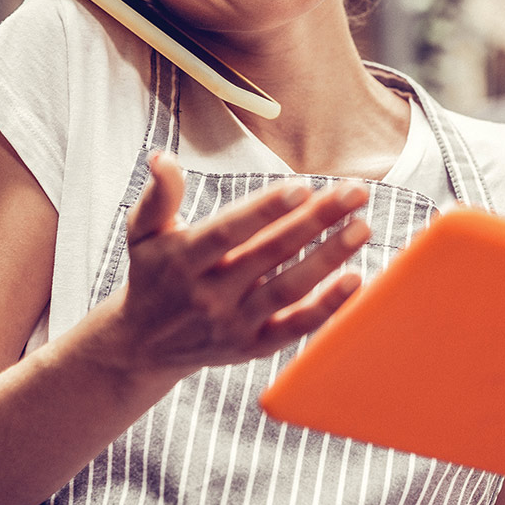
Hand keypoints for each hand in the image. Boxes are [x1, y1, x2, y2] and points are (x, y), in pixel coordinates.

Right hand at [104, 151, 370, 372]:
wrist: (142, 346)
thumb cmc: (152, 275)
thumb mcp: (142, 233)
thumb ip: (158, 195)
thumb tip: (161, 157)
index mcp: (183, 259)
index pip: (229, 231)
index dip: (265, 210)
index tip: (303, 187)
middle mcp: (209, 294)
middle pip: (270, 253)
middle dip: (316, 220)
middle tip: (356, 192)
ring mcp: (233, 324)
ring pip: (289, 289)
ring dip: (330, 258)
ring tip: (363, 227)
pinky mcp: (252, 348)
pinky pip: (295, 327)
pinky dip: (327, 307)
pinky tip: (355, 279)